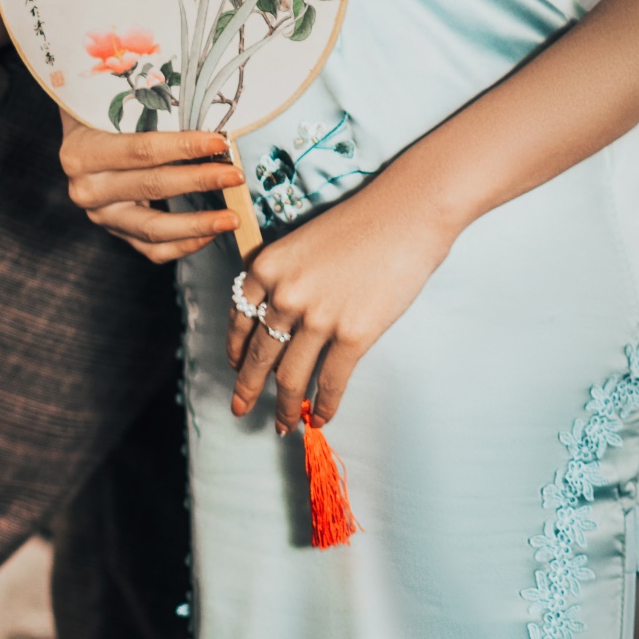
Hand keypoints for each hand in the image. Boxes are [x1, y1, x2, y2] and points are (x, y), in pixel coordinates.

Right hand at [61, 118, 244, 262]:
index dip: (183, 147)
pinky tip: (210, 233)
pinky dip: (184, 244)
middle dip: (200, 180)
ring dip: (198, 224)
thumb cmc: (99, 115)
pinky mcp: (114, 233)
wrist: (77, 141)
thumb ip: (147, 109)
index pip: (141, 151)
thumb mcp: (110, 104)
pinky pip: (152, 249)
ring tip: (232, 218)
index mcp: (82, 153)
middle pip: (152, 186)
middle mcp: (86, 189)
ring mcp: (100, 216)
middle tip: (235, 175)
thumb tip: (206, 111)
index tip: (219, 142)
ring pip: (153, 229)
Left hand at [226, 162, 459, 435]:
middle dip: (247, 388)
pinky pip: (330, 382)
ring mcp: (317, 318)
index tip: (234, 366)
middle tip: (240, 408)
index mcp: (267, 267)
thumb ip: (286, 279)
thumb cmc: (360, 223)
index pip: (239, 319)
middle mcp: (284, 294)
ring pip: (290, 377)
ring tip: (284, 423)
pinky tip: (322, 418)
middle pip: (258, 355)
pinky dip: (325, 405)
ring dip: (285, 407)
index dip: (235, 349)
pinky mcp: (352, 336)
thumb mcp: (304, 242)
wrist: (405, 214)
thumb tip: (280, 322)